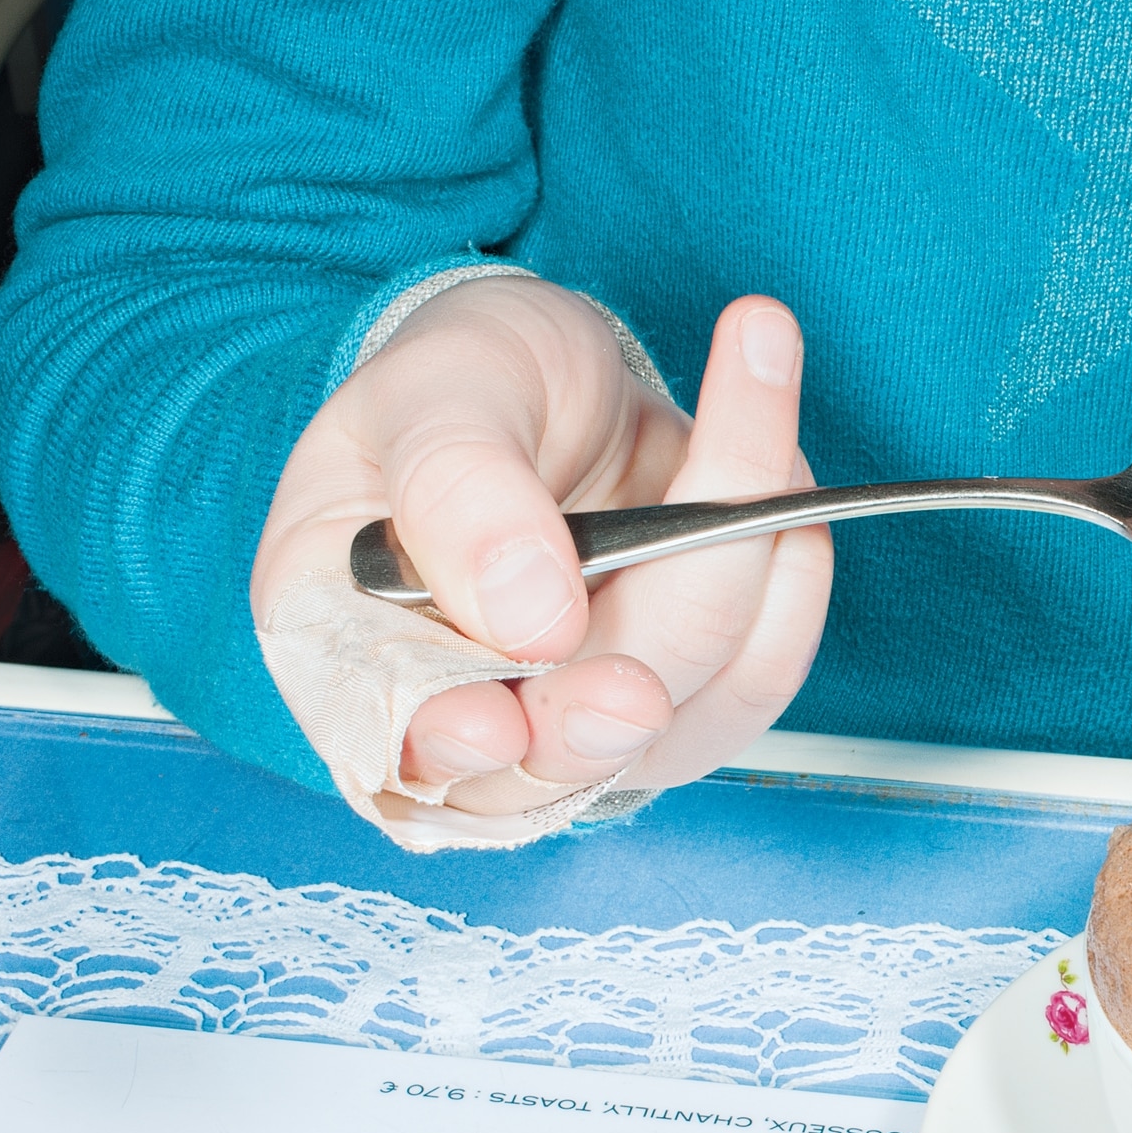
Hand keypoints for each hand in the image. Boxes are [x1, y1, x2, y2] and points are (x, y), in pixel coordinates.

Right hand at [251, 273, 832, 816]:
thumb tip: (528, 616)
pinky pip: (754, 682)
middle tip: (677, 586)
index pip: (384, 733)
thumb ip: (458, 493)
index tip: (493, 722)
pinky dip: (788, 586)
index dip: (444, 743)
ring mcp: (573, 723)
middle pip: (548, 752)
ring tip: (754, 433)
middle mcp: (456, 710)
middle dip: (621, 688)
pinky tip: (780, 485)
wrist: (552, 380)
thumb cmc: (466, 384)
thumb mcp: (433, 393)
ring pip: (671, 720)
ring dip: (732, 582)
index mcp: (343, 639)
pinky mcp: (678, 705)